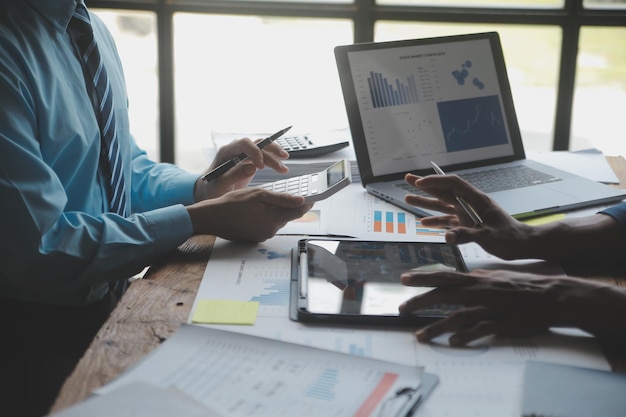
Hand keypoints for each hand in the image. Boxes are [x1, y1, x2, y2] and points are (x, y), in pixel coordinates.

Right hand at [187, 187, 311, 241]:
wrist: (212, 218)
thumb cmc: (232, 203)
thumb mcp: (258, 194)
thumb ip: (281, 199)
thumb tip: (301, 200)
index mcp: (274, 219)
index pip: (298, 212)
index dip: (306, 203)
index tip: (311, 196)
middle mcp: (271, 231)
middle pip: (287, 217)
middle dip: (287, 206)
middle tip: (282, 194)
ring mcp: (263, 236)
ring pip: (277, 221)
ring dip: (275, 211)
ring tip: (262, 202)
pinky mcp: (256, 238)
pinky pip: (267, 226)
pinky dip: (265, 218)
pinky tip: (255, 211)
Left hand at [195, 137, 289, 200]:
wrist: (210, 192)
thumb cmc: (211, 188)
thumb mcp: (219, 185)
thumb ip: (233, 176)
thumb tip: (251, 167)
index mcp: (226, 152)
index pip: (243, 144)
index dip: (255, 151)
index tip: (261, 167)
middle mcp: (236, 151)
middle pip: (257, 143)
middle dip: (271, 150)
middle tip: (283, 159)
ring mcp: (244, 156)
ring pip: (263, 149)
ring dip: (275, 156)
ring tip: (284, 169)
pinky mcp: (250, 162)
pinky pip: (264, 157)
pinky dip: (274, 162)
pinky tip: (282, 168)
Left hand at [399, 269, 625, 345]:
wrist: (552, 295)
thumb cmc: (523, 286)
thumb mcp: (495, 278)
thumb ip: (475, 281)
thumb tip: (457, 284)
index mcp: (477, 279)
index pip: (444, 276)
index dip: (423, 278)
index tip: (404, 279)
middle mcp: (479, 291)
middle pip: (443, 295)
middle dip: (420, 302)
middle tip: (401, 308)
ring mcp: (489, 307)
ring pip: (457, 317)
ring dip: (437, 327)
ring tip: (420, 336)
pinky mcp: (501, 322)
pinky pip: (480, 330)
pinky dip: (466, 336)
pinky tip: (453, 342)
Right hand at [404, 172, 535, 259]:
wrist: (522, 245)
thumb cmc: (510, 238)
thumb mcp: (489, 236)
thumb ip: (467, 235)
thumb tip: (447, 236)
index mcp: (476, 200)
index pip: (453, 184)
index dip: (435, 181)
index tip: (419, 183)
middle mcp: (469, 204)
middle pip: (444, 191)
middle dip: (425, 185)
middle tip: (407, 179)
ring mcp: (467, 215)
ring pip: (442, 205)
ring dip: (426, 202)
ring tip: (408, 198)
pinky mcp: (467, 226)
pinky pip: (447, 220)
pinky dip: (435, 220)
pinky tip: (423, 223)